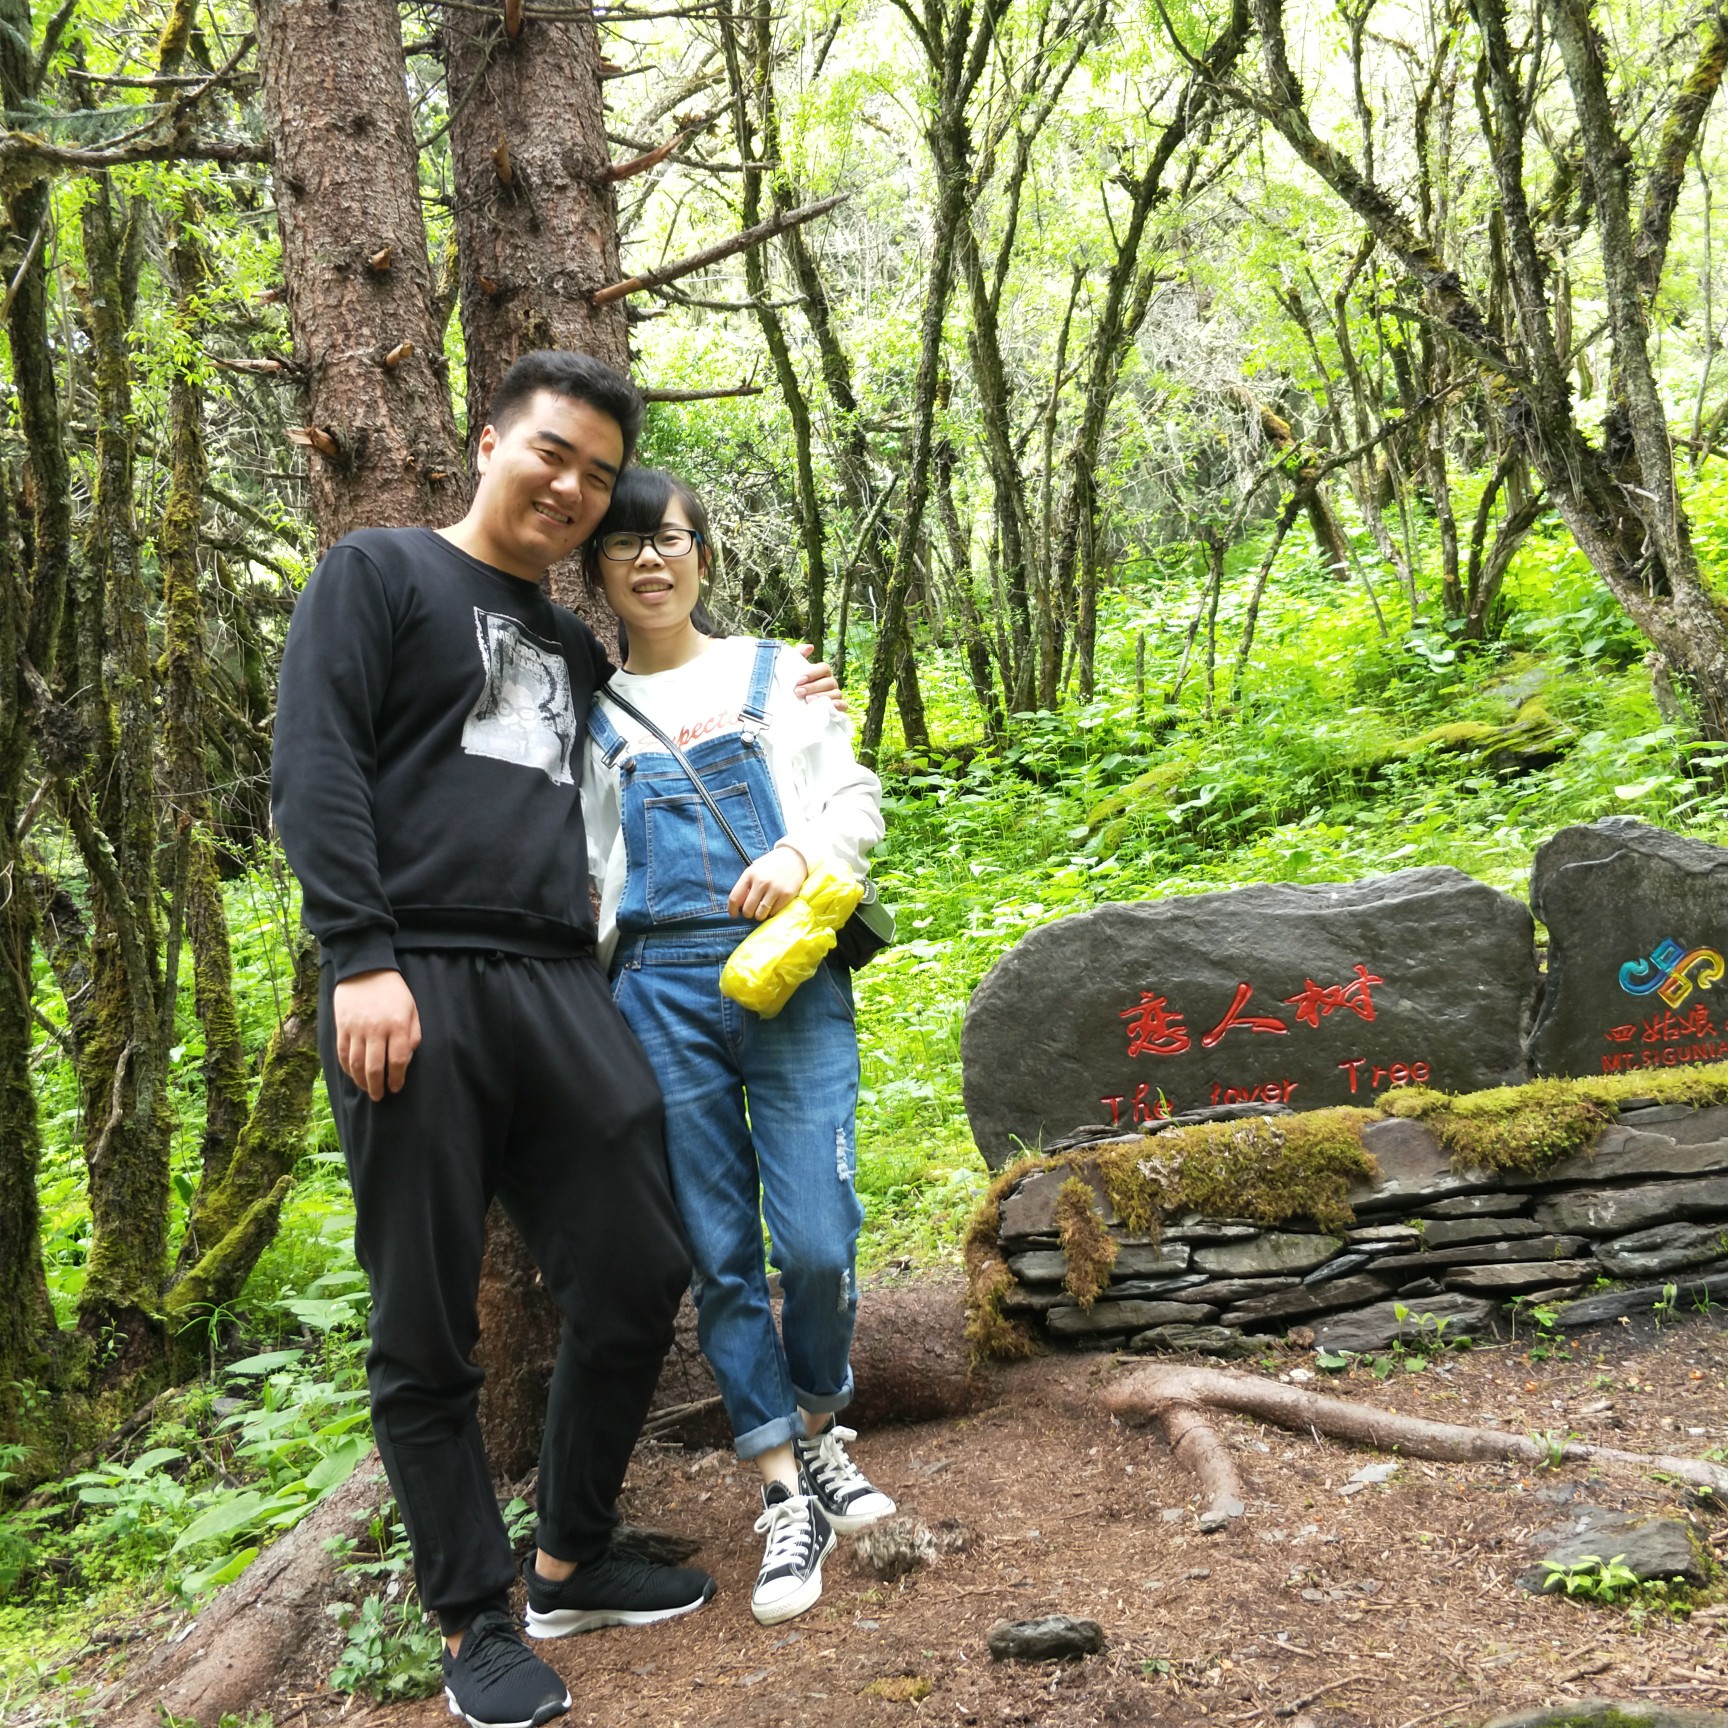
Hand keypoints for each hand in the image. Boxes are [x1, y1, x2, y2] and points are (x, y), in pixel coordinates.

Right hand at [333, 968, 421, 1100]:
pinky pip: (343, 1053)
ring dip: (361, 1081)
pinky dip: (347, 1068)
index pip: (397, 1060)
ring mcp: (356, 1029)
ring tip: (367, 1089)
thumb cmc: (393, 991)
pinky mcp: (342, 1027)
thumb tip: (406, 1060)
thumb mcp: (411, 1009)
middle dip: (377, 1086)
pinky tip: (353, 1075)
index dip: (397, 1078)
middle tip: (380, 1096)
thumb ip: (412, 1035)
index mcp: (397, 1025)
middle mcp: (376, 1029)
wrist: (366, 970)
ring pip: (356, 1063)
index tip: (396, 1087)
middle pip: (374, 1067)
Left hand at [729, 844, 808, 919]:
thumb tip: (739, 905)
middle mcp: (761, 882)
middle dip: (748, 913)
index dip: (732, 910)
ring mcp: (775, 889)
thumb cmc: (772, 864)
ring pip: (760, 914)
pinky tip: (774, 904)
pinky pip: (774, 912)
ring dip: (760, 915)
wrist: (795, 857)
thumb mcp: (755, 869)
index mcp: (750, 874)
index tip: (734, 914)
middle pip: (747, 909)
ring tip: (763, 908)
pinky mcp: (787, 895)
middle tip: (752, 910)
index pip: (735, 898)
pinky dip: (772, 911)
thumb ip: (746, 885)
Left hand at [793, 644, 846, 712]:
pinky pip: (843, 705)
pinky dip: (839, 705)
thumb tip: (810, 647)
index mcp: (823, 672)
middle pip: (829, 682)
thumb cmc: (796, 685)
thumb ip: (799, 655)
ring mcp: (835, 695)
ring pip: (835, 693)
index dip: (812, 673)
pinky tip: (830, 706)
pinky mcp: (838, 707)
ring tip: (808, 700)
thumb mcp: (794, 669)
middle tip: (799, 692)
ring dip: (822, 696)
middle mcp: (831, 682)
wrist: (793, 704)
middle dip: (813, 687)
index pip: (824, 668)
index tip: (799, 680)